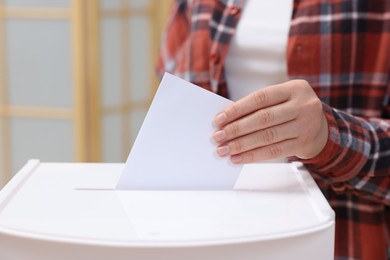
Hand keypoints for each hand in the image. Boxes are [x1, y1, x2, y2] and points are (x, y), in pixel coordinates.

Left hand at [212, 80, 328, 162]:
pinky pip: (274, 151)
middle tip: (217, 137)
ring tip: (224, 150)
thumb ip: (259, 107)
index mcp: (294, 88)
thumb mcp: (282, 100)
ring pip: (267, 137)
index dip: (237, 109)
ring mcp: (306, 126)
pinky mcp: (304, 144)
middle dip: (236, 129)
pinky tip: (238, 158)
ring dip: (241, 145)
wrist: (321, 127)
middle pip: (263, 118)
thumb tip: (226, 121)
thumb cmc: (291, 111)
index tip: (218, 119)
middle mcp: (303, 105)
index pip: (261, 98)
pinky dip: (253, 156)